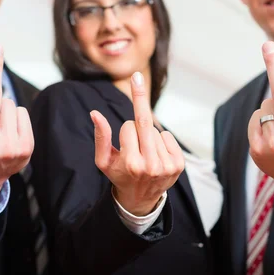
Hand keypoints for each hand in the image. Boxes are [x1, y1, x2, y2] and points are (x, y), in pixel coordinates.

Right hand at [90, 72, 184, 215]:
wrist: (140, 199)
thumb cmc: (119, 174)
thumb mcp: (103, 160)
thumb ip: (100, 136)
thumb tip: (95, 113)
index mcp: (131, 164)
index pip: (129, 126)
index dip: (124, 130)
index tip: (124, 136)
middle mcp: (150, 166)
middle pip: (144, 123)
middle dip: (139, 102)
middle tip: (136, 76)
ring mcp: (167, 166)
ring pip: (156, 130)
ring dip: (149, 136)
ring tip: (145, 153)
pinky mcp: (178, 165)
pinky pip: (168, 137)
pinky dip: (161, 141)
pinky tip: (156, 154)